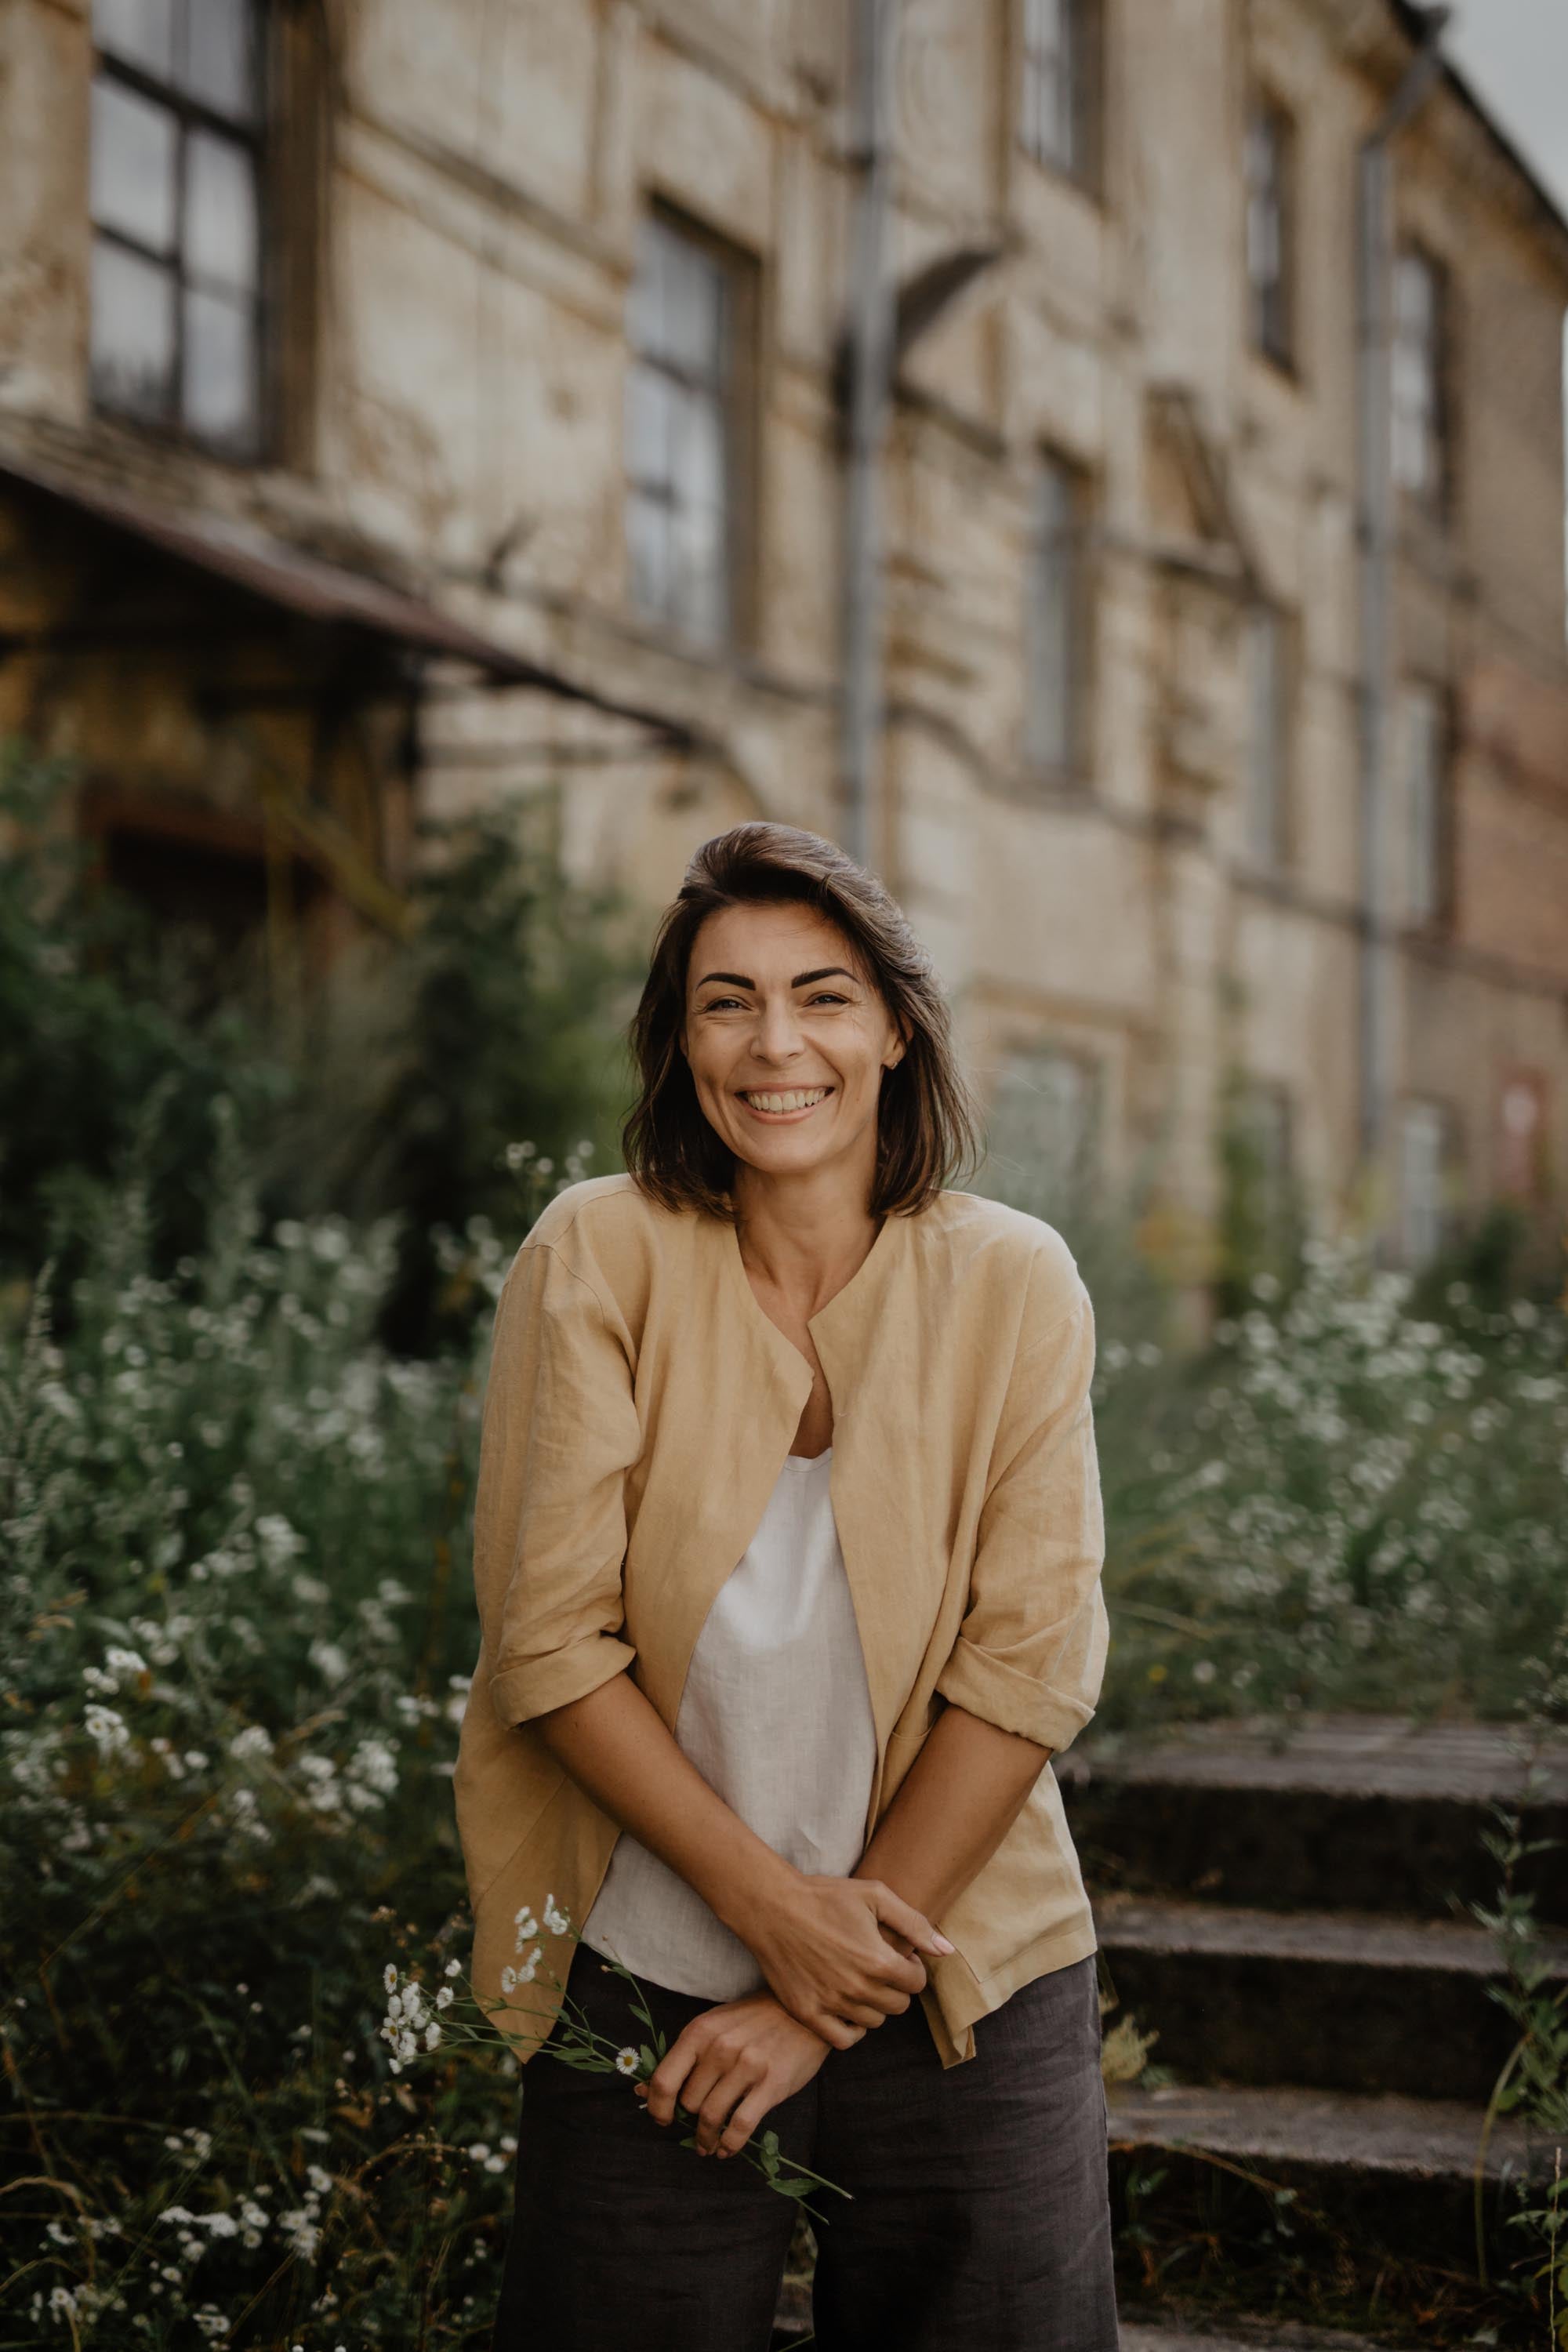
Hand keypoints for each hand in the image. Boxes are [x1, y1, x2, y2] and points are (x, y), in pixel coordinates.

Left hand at [640, 1994, 833, 2155]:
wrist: (802, 2012)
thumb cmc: (753, 2020)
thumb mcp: (713, 2026)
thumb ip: (683, 2057)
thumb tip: (641, 2089)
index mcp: (700, 2032)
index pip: (664, 2080)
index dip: (657, 2107)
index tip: (662, 2119)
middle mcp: (720, 2048)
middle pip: (689, 2102)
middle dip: (689, 2120)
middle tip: (697, 2127)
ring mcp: (747, 2067)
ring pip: (712, 2117)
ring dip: (706, 2139)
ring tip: (707, 2145)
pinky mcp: (771, 2085)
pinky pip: (741, 2126)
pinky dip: (729, 2144)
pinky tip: (727, 2149)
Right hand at [743, 1874, 953, 2048]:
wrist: (772, 1907)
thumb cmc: (825, 1897)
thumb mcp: (875, 1896)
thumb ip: (915, 1924)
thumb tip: (947, 1951)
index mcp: (878, 1961)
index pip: (916, 1983)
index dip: (911, 1966)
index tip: (897, 1954)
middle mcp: (857, 1989)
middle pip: (898, 2005)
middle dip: (896, 1986)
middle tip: (878, 1965)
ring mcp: (831, 2004)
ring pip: (874, 2021)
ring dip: (874, 2004)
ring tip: (860, 1979)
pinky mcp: (807, 2013)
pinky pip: (843, 2039)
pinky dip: (851, 2028)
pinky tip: (846, 2005)